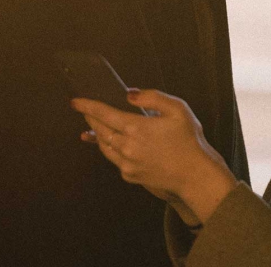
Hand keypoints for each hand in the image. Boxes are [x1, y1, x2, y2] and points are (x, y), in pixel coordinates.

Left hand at [72, 89, 237, 222]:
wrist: (194, 176)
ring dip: (97, 135)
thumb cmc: (189, 140)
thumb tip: (129, 94)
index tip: (75, 101)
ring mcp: (126, 163)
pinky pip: (114, 160)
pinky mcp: (130, 176)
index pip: (103, 114)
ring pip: (104, 146)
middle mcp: (126, 146)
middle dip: (90, 119)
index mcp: (135, 128)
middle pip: (100, 130)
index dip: (87, 106)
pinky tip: (111, 146)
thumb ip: (152, 97)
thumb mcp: (177, 109)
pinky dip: (110, 150)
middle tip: (85, 111)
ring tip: (93, 127)